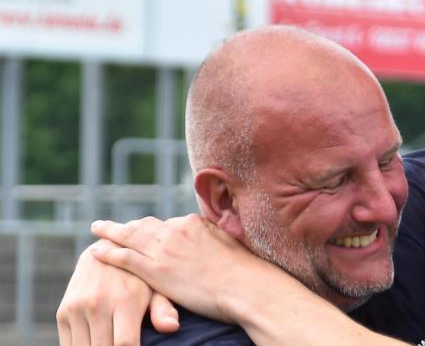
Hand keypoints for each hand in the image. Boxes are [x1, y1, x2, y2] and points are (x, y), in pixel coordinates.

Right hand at [56, 239, 179, 345]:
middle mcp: (97, 304)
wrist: (106, 249)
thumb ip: (163, 308)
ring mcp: (77, 308)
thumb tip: (172, 327)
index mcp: (125, 300)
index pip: (125, 343)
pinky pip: (68, 344)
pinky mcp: (63, 312)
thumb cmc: (139, 275)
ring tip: (112, 345)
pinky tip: (97, 344)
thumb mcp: (155, 287)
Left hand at [88, 214, 268, 323]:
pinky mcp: (155, 269)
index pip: (167, 224)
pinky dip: (108, 253)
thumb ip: (213, 236)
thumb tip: (212, 235)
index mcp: (193, 223)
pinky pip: (124, 257)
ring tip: (97, 229)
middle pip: (144, 225)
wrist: (244, 286)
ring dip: (110, 232)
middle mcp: (175, 230)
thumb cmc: (242, 271)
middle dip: (128, 225)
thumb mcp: (228, 243)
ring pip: (129, 236)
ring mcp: (164, 249)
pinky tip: (96, 252)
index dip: (153, 229)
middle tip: (111, 226)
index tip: (144, 230)